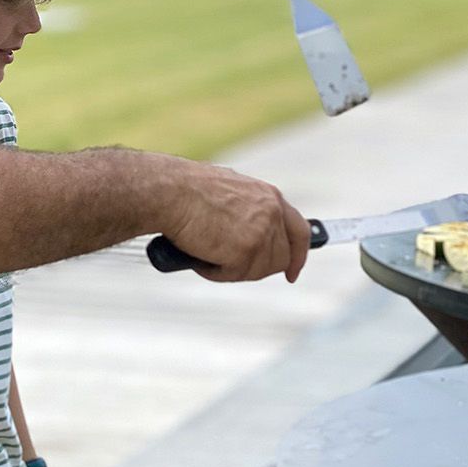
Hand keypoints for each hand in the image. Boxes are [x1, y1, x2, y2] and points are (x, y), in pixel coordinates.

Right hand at [164, 161, 310, 283]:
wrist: (168, 191)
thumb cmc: (185, 191)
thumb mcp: (228, 195)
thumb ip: (247, 214)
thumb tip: (247, 239)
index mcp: (269, 196)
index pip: (299, 231)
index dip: (298, 255)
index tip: (292, 272)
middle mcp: (272, 212)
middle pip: (280, 259)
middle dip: (256, 268)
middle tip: (226, 263)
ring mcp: (262, 232)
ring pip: (257, 271)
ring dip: (231, 269)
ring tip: (205, 251)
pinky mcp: (247, 250)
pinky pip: (235, 275)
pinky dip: (215, 272)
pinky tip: (200, 254)